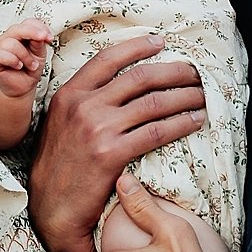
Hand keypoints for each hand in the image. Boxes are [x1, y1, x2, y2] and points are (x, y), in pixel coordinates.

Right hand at [0, 20, 50, 98]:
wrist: (21, 87)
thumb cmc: (29, 69)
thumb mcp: (39, 55)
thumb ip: (39, 44)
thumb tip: (41, 35)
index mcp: (21, 34)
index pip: (28, 23)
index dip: (40, 27)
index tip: (49, 38)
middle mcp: (9, 38)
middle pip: (18, 28)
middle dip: (33, 33)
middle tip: (43, 39)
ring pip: (11, 43)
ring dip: (25, 56)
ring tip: (31, 65)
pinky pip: (2, 55)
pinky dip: (13, 61)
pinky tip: (18, 66)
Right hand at [30, 38, 205, 251]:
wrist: (51, 209)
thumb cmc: (58, 167)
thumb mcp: (59, 123)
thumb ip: (82, 102)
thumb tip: (114, 86)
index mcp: (69, 94)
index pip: (108, 58)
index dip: (137, 47)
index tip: (160, 42)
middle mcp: (83, 106)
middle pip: (139, 77)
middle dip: (173, 71)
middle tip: (193, 71)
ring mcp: (98, 129)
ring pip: (153, 103)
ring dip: (184, 96)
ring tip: (201, 95)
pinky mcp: (112, 153)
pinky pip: (157, 132)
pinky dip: (181, 123)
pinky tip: (194, 121)